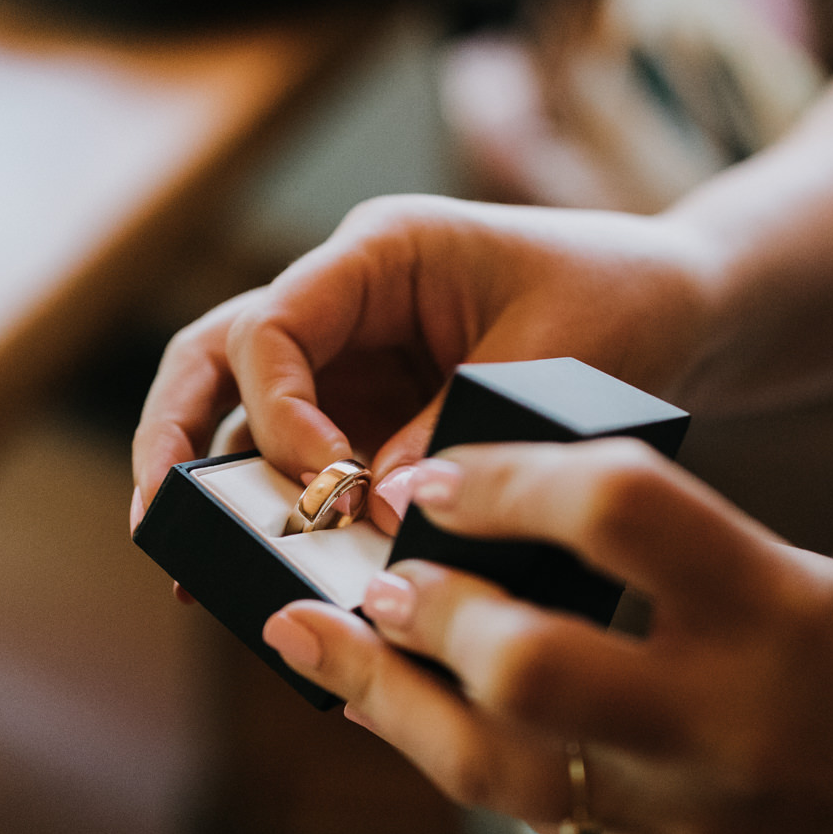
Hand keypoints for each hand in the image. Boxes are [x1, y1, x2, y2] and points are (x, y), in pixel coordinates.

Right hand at [131, 194, 721, 534]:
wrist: (675, 312)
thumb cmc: (619, 306)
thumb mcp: (548, 365)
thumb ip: (454, 435)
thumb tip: (373, 513)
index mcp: (379, 253)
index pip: (273, 326)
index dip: (282, 414)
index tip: (333, 491)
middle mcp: (344, 301)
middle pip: (215, 356)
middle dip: (176, 436)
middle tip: (157, 520)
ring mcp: (348, 361)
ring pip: (238, 411)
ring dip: (208, 484)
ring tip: (189, 568)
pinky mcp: (366, 417)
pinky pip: (296, 463)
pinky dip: (274, 515)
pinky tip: (258, 580)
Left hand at [257, 438, 832, 833]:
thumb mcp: (810, 583)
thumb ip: (679, 557)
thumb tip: (519, 513)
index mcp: (778, 612)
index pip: (618, 508)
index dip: (505, 477)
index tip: (440, 472)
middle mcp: (722, 723)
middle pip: (525, 664)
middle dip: (427, 605)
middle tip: (377, 563)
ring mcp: (682, 817)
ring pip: (487, 768)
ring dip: (384, 693)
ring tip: (314, 637)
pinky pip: (520, 812)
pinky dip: (447, 748)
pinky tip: (393, 704)